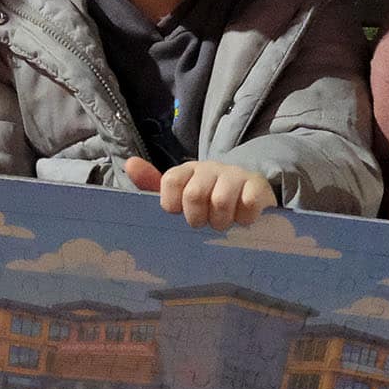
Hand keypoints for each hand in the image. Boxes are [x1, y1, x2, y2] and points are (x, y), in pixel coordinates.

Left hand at [125, 157, 275, 229]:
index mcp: (187, 171)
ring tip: (223, 225)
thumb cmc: (208, 199)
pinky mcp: (257, 186)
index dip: (171, 204)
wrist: (250, 194)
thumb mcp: (179, 194)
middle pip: (194, 195)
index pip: (170, 181)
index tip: (178, 214)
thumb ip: (153, 184)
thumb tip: (130, 163)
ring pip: (220, 202)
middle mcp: (210, 169)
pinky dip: (243, 219)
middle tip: (203, 223)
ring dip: (220, 222)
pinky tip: (243, 220)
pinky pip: (248, 204)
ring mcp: (235, 175)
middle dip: (197, 218)